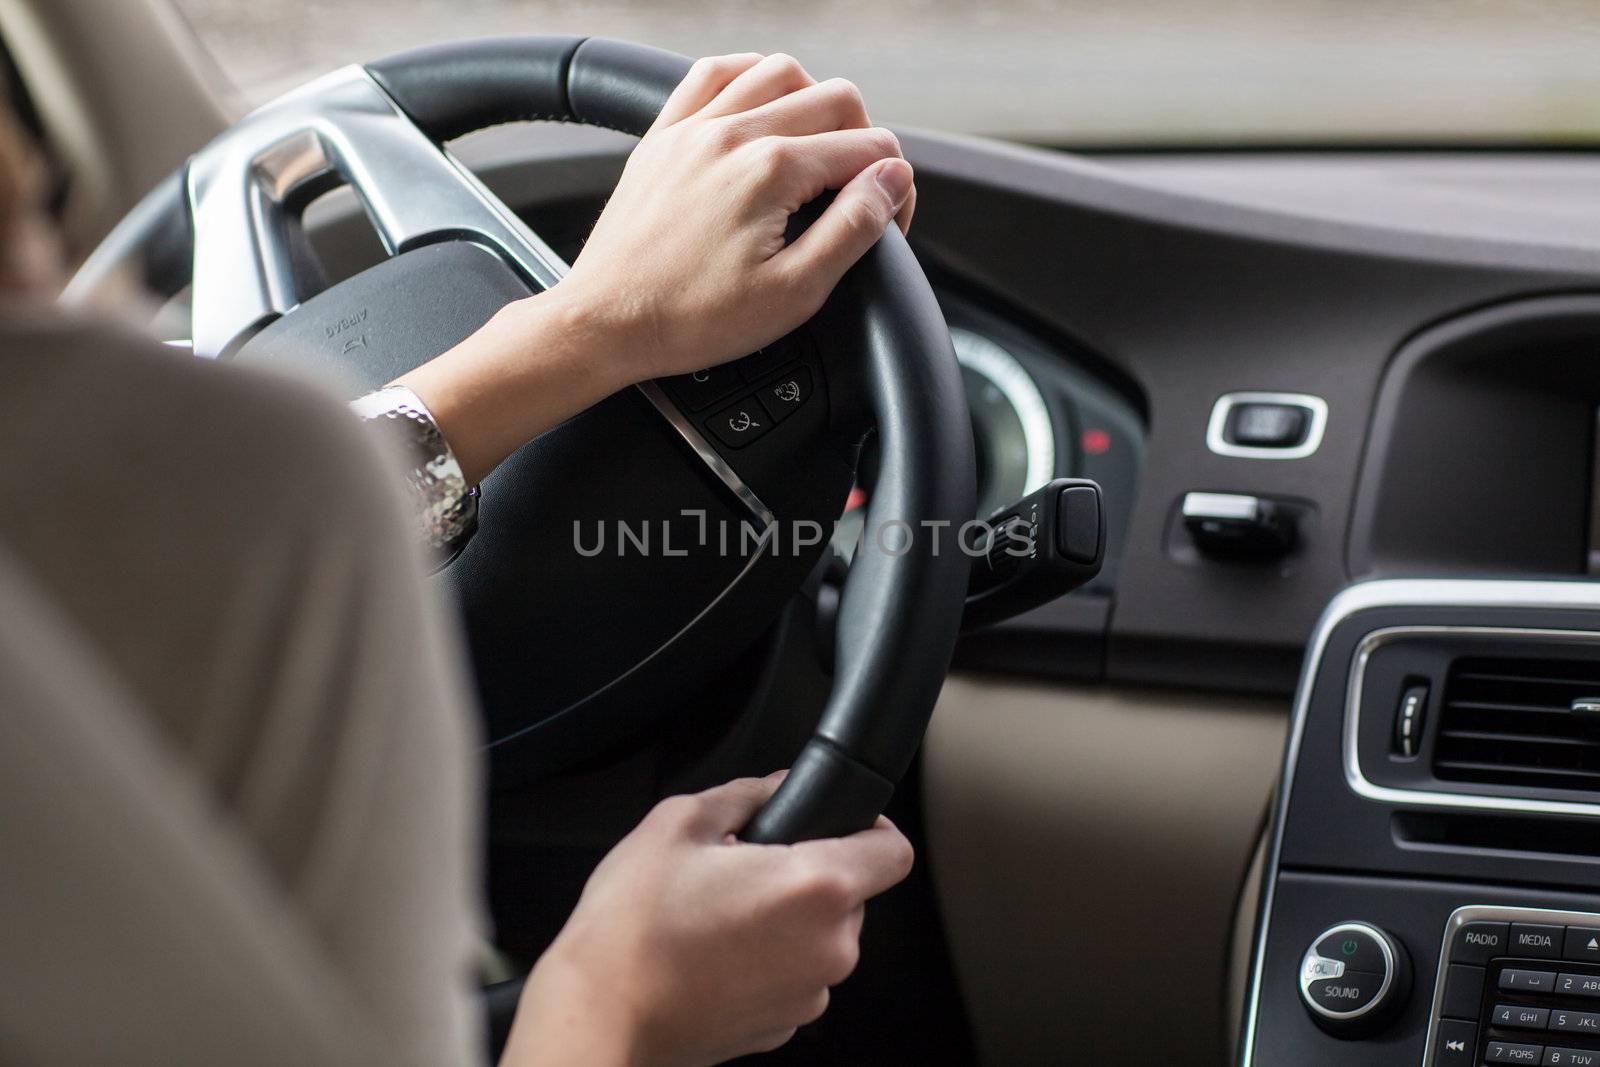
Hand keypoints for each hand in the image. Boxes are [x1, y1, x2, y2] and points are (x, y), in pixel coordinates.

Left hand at [396, 53, 914, 483]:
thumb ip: (854, 228)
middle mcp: (733, 133)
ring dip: (813, 102)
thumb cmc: (690, 320)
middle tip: (859, 193)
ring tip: (818, 152)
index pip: (870, 148)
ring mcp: (694, 128)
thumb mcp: (794, 292)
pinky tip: (761, 112)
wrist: (606, 324)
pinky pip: (715, 73)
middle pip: (835, 98)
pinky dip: (750, 81)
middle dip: (865, 142)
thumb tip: (892, 180)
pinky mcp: (664, 136)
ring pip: (780, 71)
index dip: (894, 188)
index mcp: (771, 170)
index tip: (886, 223)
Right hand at [500, 772, 914, 1066]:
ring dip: (786, 921)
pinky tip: (713, 953)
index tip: (840, 822)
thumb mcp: (678, 824)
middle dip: (808, 873)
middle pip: (851, 893)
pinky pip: (793, 976)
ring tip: (718, 914)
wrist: (598, 1015)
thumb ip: (745, 793)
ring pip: (819, 937)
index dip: (870, 826)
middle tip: (744, 868)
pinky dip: (766, 961)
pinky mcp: (782, 1027)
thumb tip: (775, 788)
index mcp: (815, 887)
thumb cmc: (631, 930)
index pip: (894, 850)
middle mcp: (828, 948)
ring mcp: (807, 995)